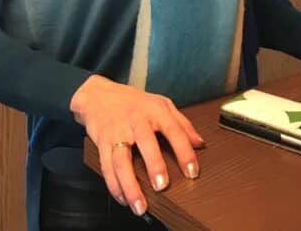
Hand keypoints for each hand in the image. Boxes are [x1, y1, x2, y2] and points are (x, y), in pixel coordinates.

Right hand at [70, 75, 203, 216]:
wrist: (100, 96)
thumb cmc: (135, 102)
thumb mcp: (162, 104)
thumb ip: (182, 124)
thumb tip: (200, 143)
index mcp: (155, 110)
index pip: (174, 130)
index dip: (184, 151)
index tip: (192, 172)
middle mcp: (136, 120)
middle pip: (146, 142)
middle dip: (154, 165)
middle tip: (162, 186)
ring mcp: (117, 132)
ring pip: (122, 160)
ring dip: (130, 184)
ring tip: (139, 204)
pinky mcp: (102, 143)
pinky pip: (106, 167)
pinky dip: (114, 186)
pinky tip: (123, 199)